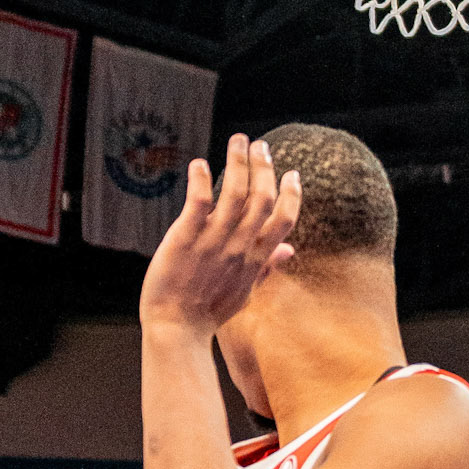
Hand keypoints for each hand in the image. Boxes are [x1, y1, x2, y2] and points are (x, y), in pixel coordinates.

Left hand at [139, 135, 299, 337]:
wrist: (177, 328)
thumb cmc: (209, 311)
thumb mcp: (246, 291)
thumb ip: (267, 266)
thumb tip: (290, 251)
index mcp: (255, 258)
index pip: (283, 220)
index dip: (290, 194)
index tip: (292, 173)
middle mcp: (239, 246)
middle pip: (262, 198)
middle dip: (264, 167)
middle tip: (261, 145)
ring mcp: (213, 241)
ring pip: (235, 193)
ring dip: (238, 162)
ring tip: (238, 141)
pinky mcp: (186, 238)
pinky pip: (198, 203)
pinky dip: (202, 181)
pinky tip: (200, 164)